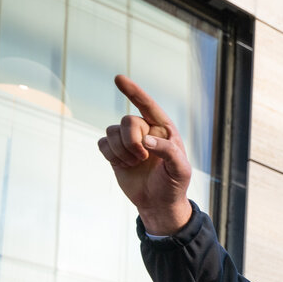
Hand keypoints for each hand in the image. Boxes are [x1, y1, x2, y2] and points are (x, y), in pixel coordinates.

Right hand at [96, 76, 193, 234]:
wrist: (158, 203)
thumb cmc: (173, 185)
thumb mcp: (180, 170)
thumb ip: (168, 152)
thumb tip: (146, 140)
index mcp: (163, 130)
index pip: (148, 106)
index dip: (133, 92)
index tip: (118, 78)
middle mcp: (145, 130)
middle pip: (127, 121)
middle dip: (131, 141)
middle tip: (142, 159)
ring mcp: (128, 140)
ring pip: (111, 132)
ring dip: (122, 152)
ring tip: (136, 164)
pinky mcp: (115, 151)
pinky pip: (102, 144)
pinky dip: (111, 156)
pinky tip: (124, 166)